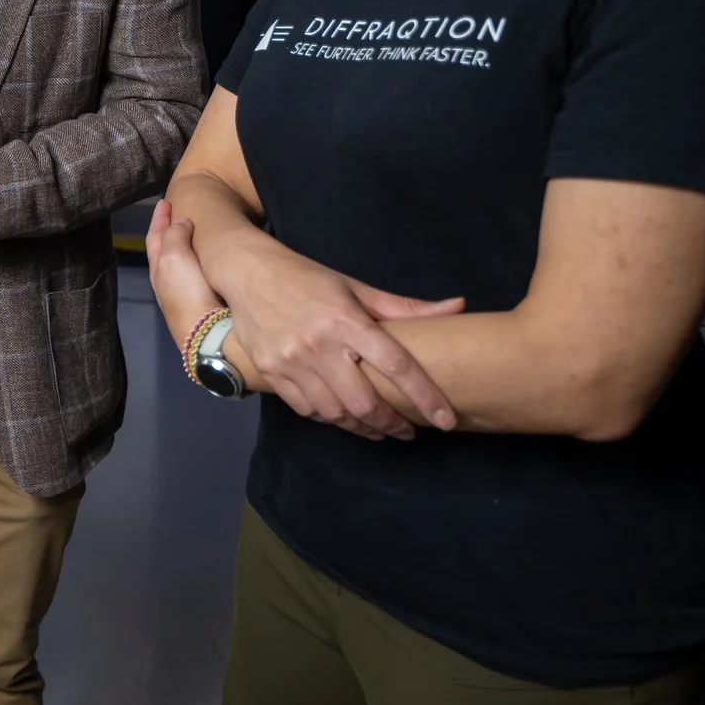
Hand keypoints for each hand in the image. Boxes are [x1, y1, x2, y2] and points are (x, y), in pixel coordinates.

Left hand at [145, 198, 221, 340]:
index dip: (159, 218)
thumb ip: (174, 236)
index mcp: (158, 267)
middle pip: (164, 249)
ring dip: (184, 245)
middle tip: (178, 213)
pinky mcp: (201, 304)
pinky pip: (195, 273)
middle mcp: (166, 281)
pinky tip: (208, 260)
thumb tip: (181, 223)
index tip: (165, 201)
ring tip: (195, 232)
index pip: (155, 236)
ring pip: (179, 262)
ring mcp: (183, 295)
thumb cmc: (187, 292)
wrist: (207, 334)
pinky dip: (197, 260)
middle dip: (169, 230)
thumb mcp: (174, 257)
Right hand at [219, 239, 464, 440]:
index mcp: (346, 320)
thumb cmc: (307, 278)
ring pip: (335, 412)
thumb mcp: (356, 286)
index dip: (425, 396)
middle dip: (392, 423)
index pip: (396, 365)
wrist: (247, 273)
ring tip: (380, 430)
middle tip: (408, 431)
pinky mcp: (271, 373)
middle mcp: (318, 344)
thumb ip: (405, 307)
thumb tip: (457, 306)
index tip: (445, 420)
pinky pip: (308, 409)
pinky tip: (345, 418)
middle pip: (365, 401)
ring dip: (363, 428)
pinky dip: (331, 419)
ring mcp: (291, 362)